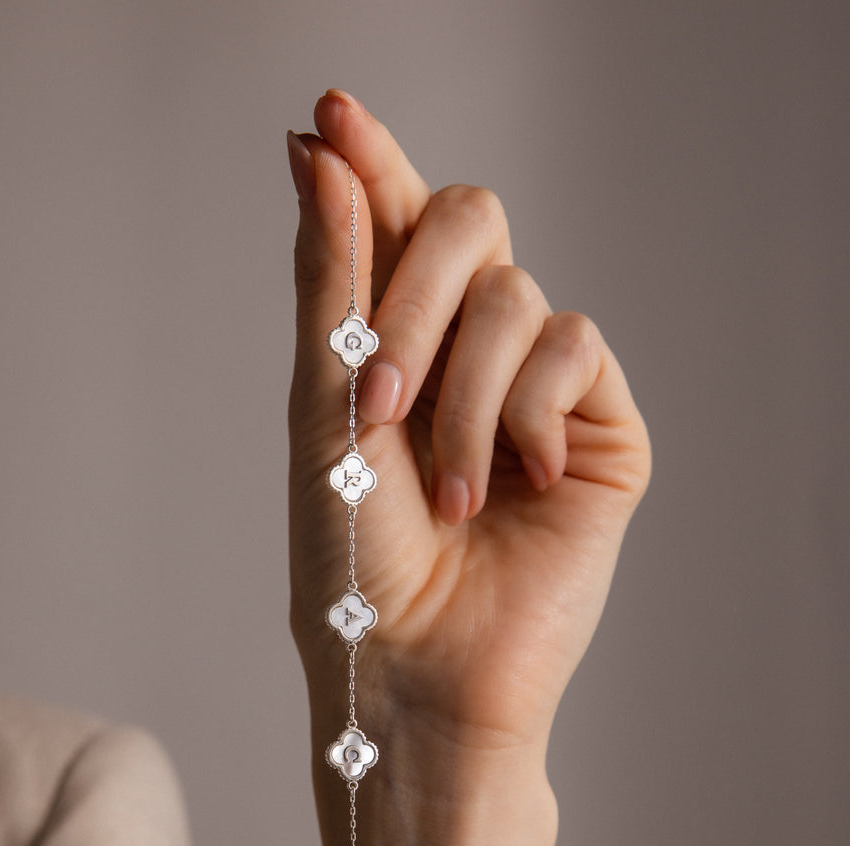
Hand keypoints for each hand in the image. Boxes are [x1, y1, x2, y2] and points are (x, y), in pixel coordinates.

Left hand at [287, 91, 649, 845]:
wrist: (422, 663)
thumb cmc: (358, 554)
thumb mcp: (325, 408)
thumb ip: (331, 282)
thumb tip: (315, 153)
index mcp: (397, 341)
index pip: (394, 219)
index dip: (370, 159)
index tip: (328, 114)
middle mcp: (467, 350)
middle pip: (467, 221)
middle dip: (411, 290)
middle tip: (376, 391)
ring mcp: (535, 384)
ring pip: (514, 296)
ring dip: (461, 393)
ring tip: (449, 490)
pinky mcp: (597, 425)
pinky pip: (573, 347)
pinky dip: (526, 409)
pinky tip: (515, 479)